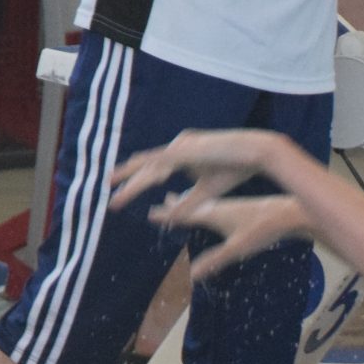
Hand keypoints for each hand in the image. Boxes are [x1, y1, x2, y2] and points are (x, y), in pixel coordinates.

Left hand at [109, 128, 300, 212]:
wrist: (256, 151)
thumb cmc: (236, 169)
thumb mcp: (206, 193)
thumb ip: (188, 205)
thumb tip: (172, 216)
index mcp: (182, 158)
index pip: (153, 171)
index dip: (136, 182)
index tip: (121, 193)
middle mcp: (177, 148)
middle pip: (146, 165)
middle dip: (126, 178)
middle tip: (107, 187)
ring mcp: (181, 146)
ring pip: (149, 165)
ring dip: (131, 179)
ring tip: (112, 187)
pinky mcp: (188, 149)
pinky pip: (162, 162)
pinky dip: (148, 171)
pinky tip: (135, 178)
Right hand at [151, 194, 311, 281]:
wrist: (289, 212)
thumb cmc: (264, 229)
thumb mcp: (238, 248)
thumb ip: (215, 260)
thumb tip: (192, 276)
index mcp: (212, 212)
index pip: (183, 213)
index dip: (167, 214)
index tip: (150, 212)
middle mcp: (217, 205)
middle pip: (188, 204)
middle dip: (173, 205)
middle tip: (159, 201)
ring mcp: (228, 204)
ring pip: (200, 200)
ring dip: (185, 200)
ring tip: (174, 196)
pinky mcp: (238, 205)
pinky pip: (212, 200)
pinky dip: (201, 199)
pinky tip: (209, 203)